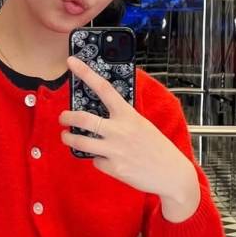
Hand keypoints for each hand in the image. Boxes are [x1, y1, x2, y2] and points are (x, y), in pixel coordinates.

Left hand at [59, 56, 199, 219]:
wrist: (172, 174)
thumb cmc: (158, 148)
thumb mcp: (142, 125)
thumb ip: (122, 119)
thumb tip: (100, 115)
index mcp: (129, 115)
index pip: (103, 88)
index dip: (85, 73)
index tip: (71, 62)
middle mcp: (119, 130)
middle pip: (82, 118)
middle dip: (66, 117)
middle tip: (63, 117)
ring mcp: (115, 150)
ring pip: (80, 142)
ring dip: (69, 139)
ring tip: (67, 137)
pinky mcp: (113, 168)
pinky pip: (95, 161)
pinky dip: (98, 159)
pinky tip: (109, 160)